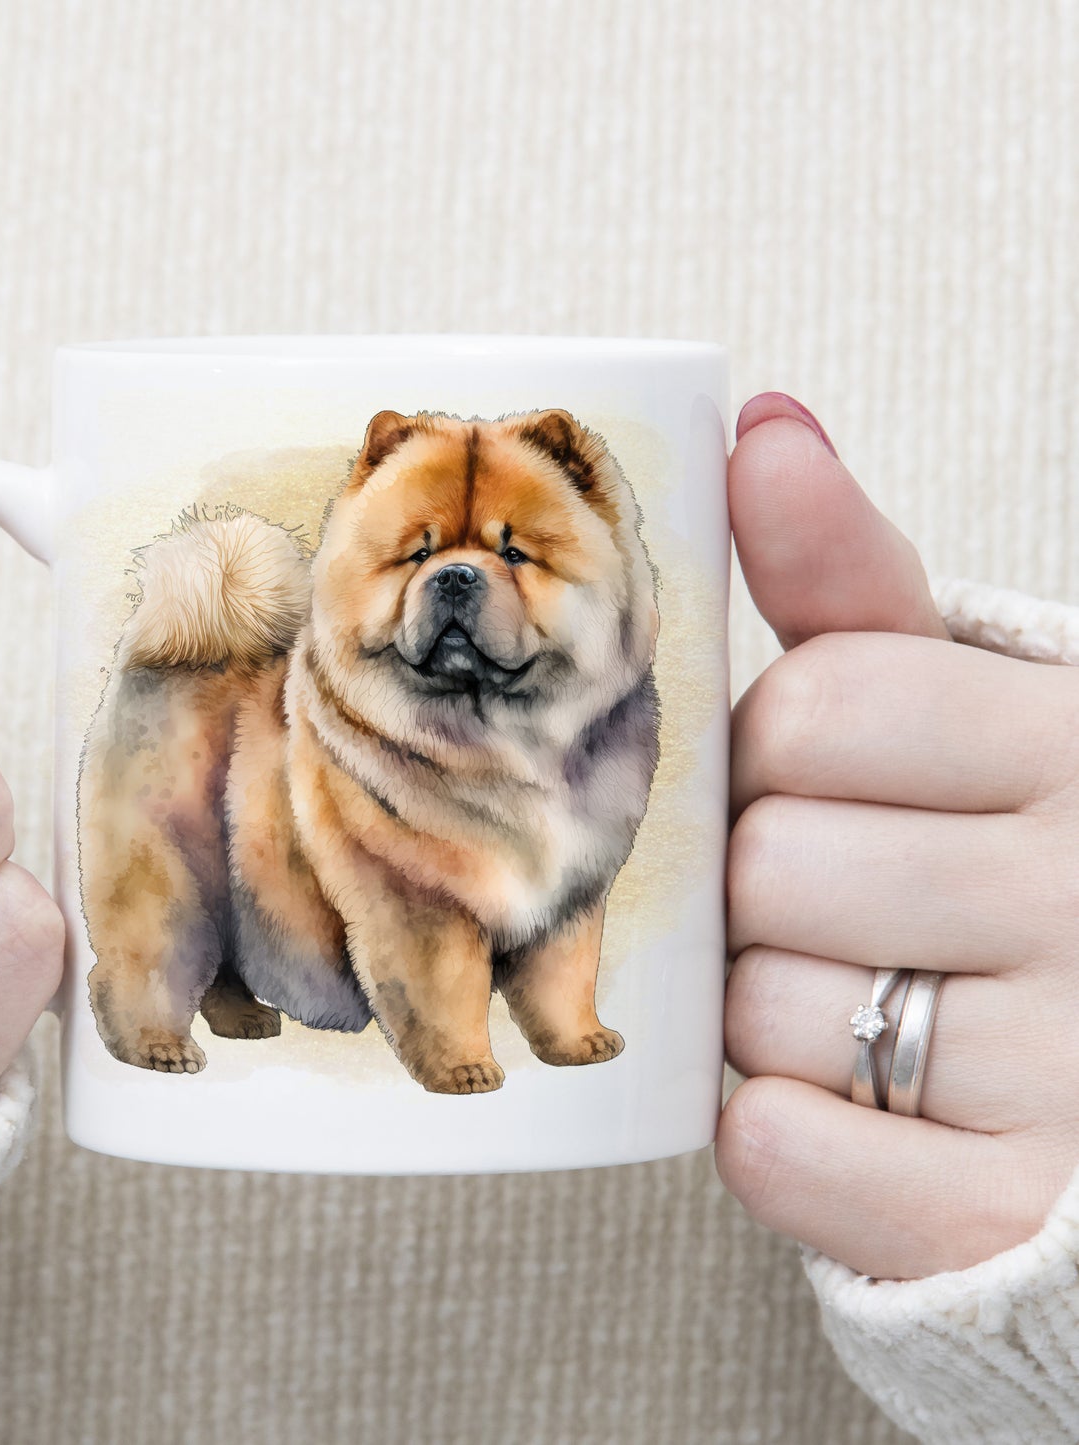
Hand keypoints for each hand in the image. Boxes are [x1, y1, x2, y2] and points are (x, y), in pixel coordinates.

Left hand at [716, 392, 1078, 1280]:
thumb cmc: (1000, 854)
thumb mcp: (958, 701)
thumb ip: (851, 580)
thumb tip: (762, 426)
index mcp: (1072, 743)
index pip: (818, 706)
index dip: (776, 750)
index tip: (818, 776)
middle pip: (769, 862)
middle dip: (762, 883)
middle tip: (833, 903)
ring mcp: (1066, 1071)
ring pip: (763, 1010)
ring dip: (766, 1010)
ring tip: (855, 1000)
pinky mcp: (1000, 1214)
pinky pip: (780, 1148)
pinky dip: (776, 1132)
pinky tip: (838, 1105)